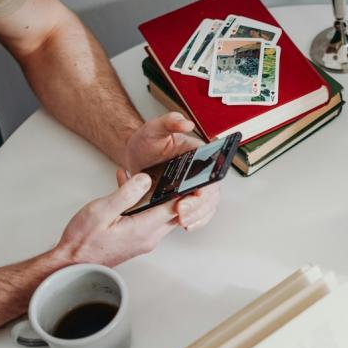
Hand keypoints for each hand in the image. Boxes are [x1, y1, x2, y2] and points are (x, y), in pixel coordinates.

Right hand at [55, 173, 179, 266]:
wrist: (72, 264)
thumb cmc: (83, 242)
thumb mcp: (101, 211)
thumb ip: (126, 193)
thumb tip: (146, 179)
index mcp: (144, 229)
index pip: (177, 208)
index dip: (187, 191)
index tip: (191, 176)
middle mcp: (150, 236)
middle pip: (174, 211)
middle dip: (174, 190)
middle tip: (173, 172)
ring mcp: (145, 239)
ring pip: (160, 212)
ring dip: (154, 194)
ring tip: (141, 176)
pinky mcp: (137, 239)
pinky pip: (147, 217)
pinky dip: (142, 202)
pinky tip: (127, 187)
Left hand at [122, 112, 220, 230]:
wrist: (136, 157)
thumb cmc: (147, 142)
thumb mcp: (154, 128)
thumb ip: (169, 122)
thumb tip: (186, 123)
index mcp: (199, 156)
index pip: (211, 172)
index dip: (207, 186)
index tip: (196, 194)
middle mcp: (201, 173)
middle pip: (210, 194)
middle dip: (198, 207)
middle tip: (181, 212)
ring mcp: (194, 188)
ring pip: (206, 207)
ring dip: (197, 216)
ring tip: (182, 221)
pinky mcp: (186, 200)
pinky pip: (198, 214)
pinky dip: (195, 221)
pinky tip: (186, 225)